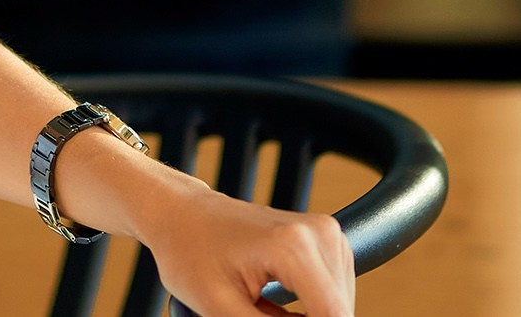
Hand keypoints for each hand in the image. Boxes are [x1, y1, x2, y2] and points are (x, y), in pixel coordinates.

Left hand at [130, 163, 352, 316]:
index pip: (333, 314)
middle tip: (255, 312)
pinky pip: (333, 291)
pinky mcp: (325, 239)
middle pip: (339, 310)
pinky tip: (276, 301)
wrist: (181, 214)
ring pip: (338, 304)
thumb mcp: (220, 307)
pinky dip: (310, 307)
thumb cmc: (189, 251)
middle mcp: (319, 234)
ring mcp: (326, 233)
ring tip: (262, 307)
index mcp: (293, 247)